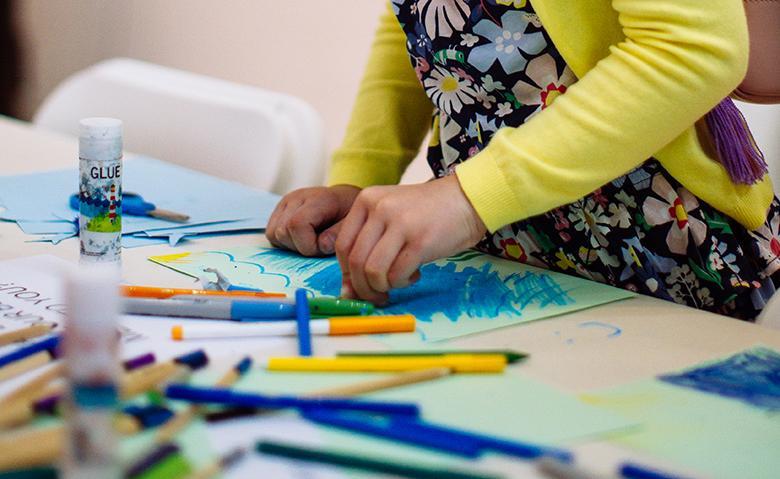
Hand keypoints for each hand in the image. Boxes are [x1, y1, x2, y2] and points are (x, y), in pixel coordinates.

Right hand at [266, 185, 360, 255]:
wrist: (344, 199)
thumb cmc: (349, 212)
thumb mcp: (352, 223)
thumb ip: (338, 235)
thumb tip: (321, 245)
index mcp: (317, 199)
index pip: (296, 224)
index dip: (308, 245)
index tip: (323, 247)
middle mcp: (296, 197)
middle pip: (282, 231)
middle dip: (300, 246)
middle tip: (319, 244)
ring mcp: (285, 203)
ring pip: (273, 233)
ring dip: (291, 245)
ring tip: (310, 240)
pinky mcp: (278, 210)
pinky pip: (271, 233)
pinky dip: (284, 241)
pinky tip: (301, 238)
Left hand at [335, 175, 486, 303]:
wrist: (466, 199)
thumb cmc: (426, 213)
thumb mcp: (390, 217)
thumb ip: (367, 246)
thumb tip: (347, 291)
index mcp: (366, 200)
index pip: (342, 246)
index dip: (347, 273)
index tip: (358, 285)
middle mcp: (379, 208)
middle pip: (356, 262)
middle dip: (364, 288)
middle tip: (377, 295)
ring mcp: (400, 223)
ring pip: (373, 271)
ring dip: (382, 287)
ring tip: (397, 282)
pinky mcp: (420, 241)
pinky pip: (397, 275)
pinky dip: (401, 283)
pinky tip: (413, 274)